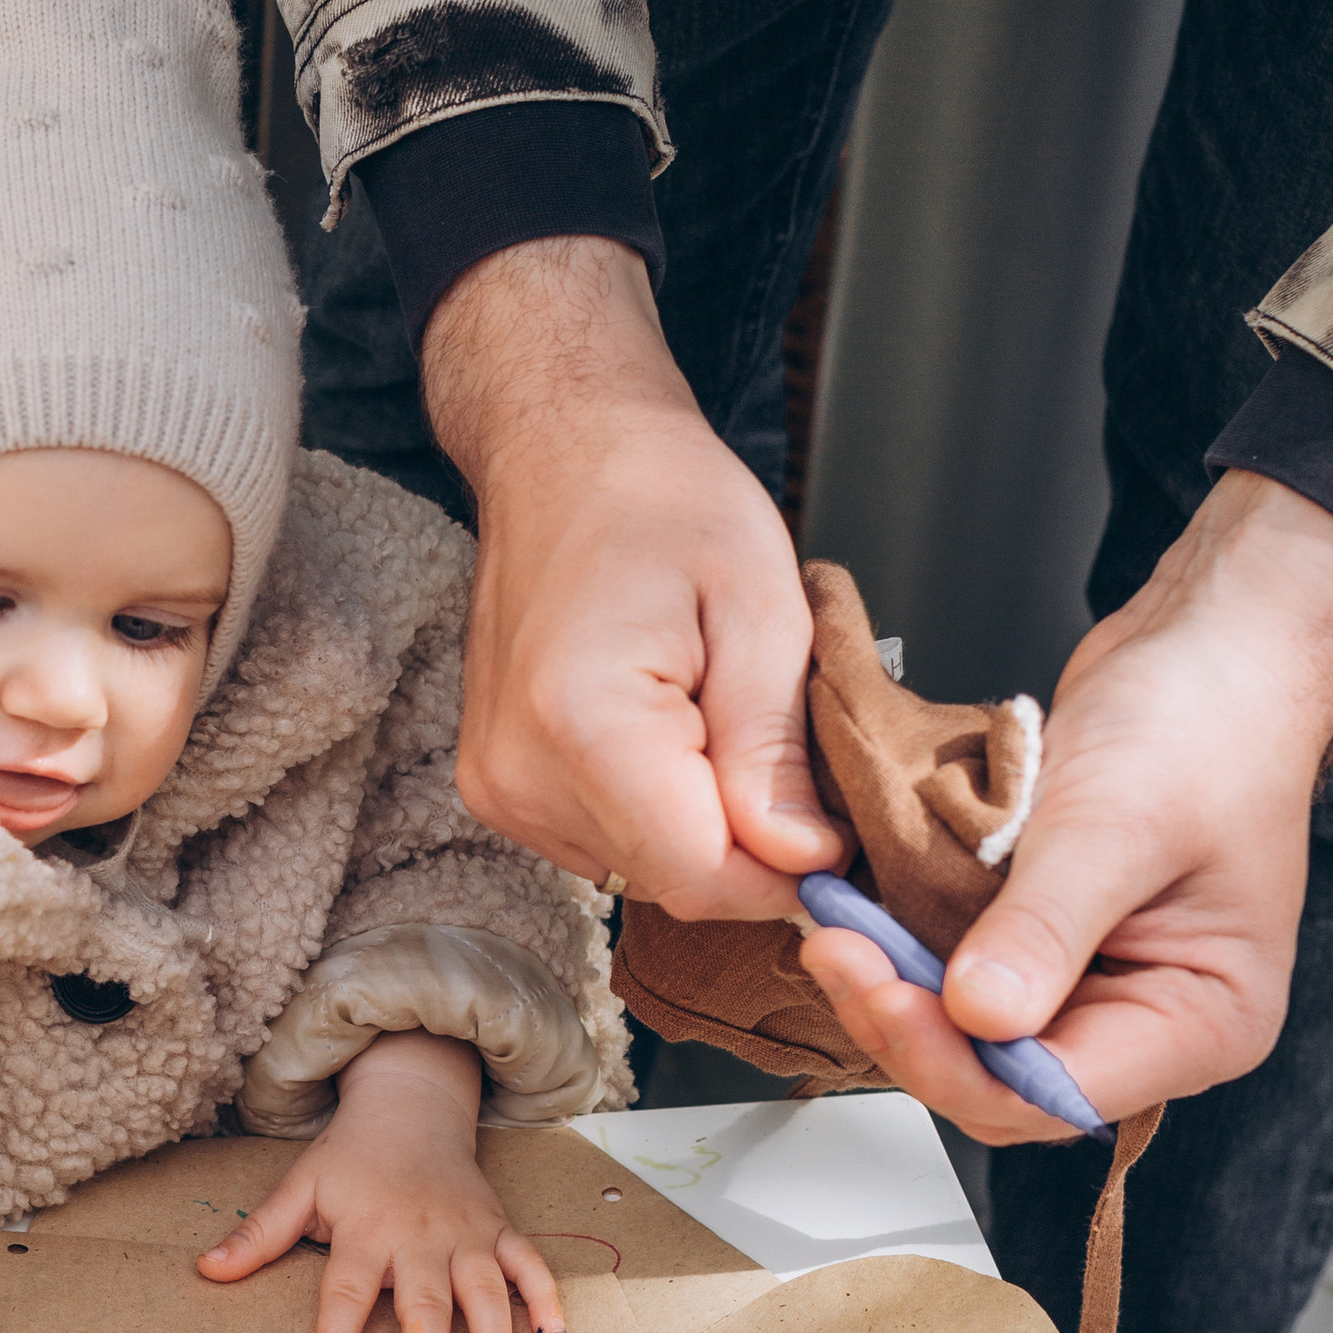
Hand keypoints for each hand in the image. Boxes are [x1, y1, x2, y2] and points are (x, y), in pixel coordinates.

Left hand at [195, 1031, 563, 1332]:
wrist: (410, 1107)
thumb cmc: (351, 1159)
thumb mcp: (300, 1187)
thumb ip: (260, 1234)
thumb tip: (207, 1270)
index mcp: (366, 1230)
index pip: (345, 1290)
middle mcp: (419, 1235)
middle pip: (422, 1300)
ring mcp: (465, 1233)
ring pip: (484, 1289)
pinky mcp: (498, 1229)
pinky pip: (529, 1263)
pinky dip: (546, 1296)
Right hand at [421, 239, 843, 915]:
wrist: (564, 453)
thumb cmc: (663, 500)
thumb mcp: (762, 608)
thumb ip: (775, 749)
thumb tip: (801, 861)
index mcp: (581, 722)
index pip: (703, 876)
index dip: (789, 869)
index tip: (835, 821)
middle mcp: (519, 773)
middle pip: (675, 879)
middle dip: (751, 839)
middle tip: (780, 743)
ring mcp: (498, 788)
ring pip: (644, 870)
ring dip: (704, 823)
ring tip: (715, 716)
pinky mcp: (497, 790)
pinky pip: (607, 844)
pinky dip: (660, 809)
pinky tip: (670, 728)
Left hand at [796, 472, 1332, 1136]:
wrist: (1210, 640)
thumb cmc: (1207, 720)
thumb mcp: (1117, 822)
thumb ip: (1046, 926)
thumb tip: (980, 1014)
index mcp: (1202, 1019)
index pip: (1057, 1092)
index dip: (956, 1060)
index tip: (881, 991)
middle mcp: (1151, 1015)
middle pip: (1004, 1077)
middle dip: (913, 1026)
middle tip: (839, 954)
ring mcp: (1097, 978)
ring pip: (972, 1031)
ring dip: (899, 990)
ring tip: (837, 929)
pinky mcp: (1049, 936)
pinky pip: (967, 971)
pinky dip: (912, 951)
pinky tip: (866, 914)